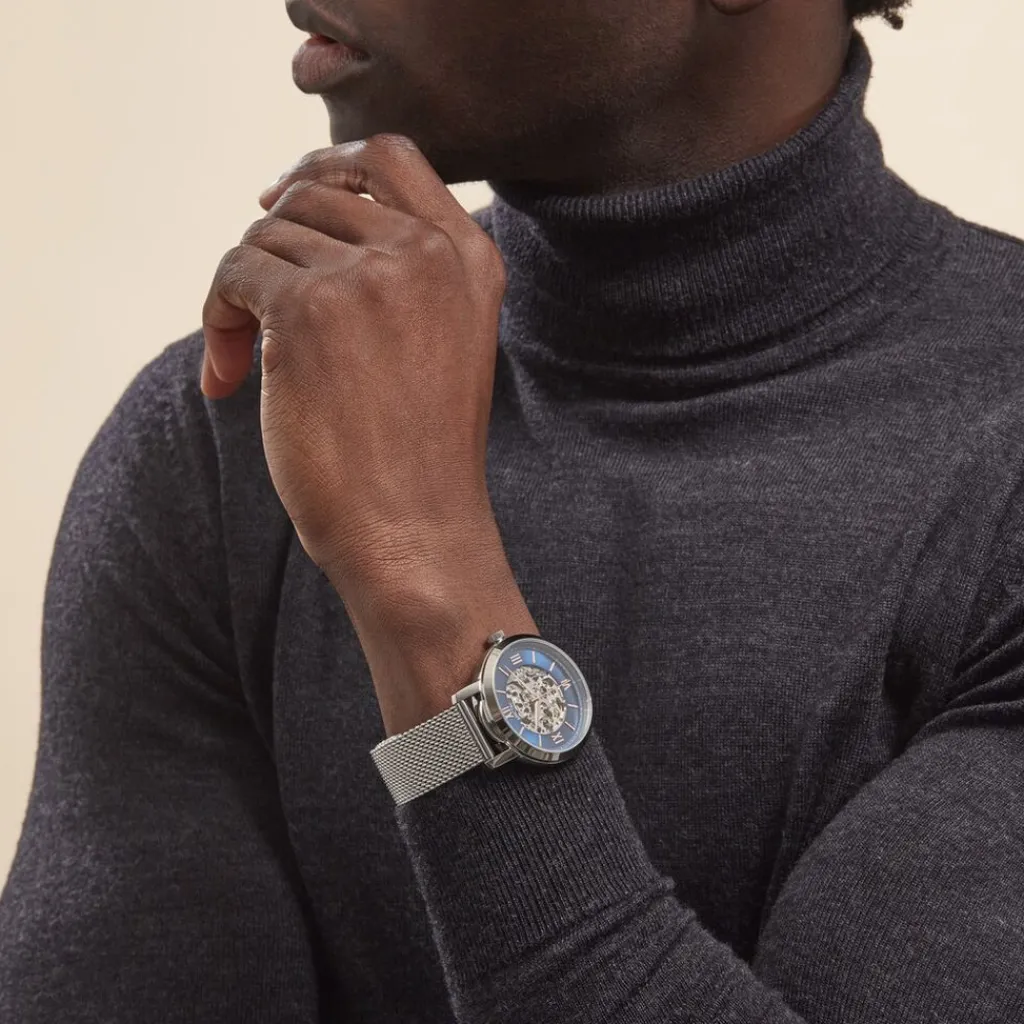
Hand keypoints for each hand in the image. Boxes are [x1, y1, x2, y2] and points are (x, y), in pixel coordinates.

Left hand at [199, 134, 507, 602]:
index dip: (324, 166)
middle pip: (312, 194)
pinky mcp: (309, 308)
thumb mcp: (443, 342)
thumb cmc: (420, 455)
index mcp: (469, 258)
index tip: (280, 201)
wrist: (417, 532)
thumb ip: (402, 274)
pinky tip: (225, 379)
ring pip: (266, 233)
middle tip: (253, 311)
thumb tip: (298, 213)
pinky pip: (233, 272)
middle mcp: (425, 252)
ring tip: (242, 362)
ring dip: (239, 292)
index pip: (390, 157)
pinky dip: (215, 318)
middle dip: (271, 244)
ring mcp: (370, 275)